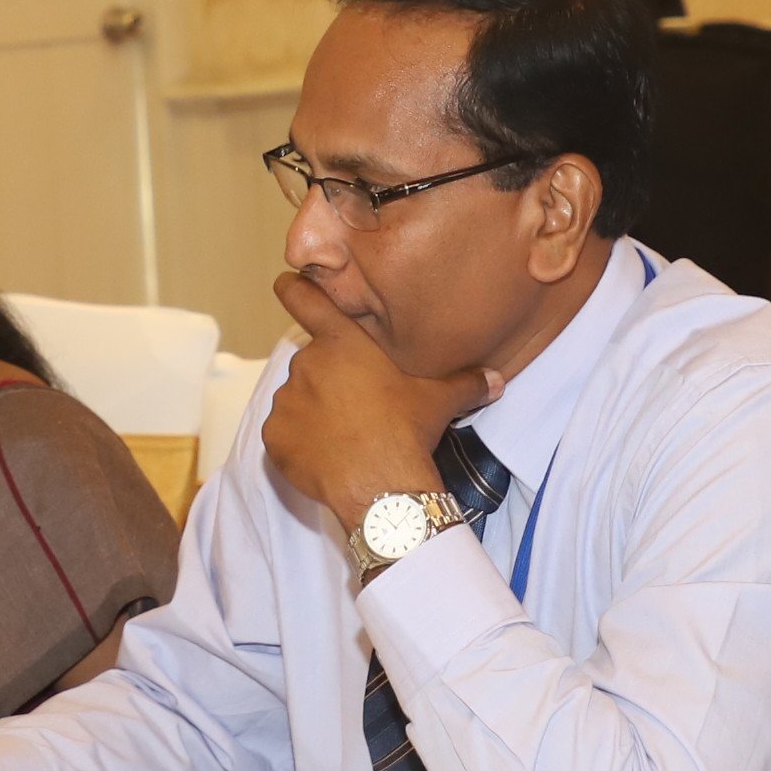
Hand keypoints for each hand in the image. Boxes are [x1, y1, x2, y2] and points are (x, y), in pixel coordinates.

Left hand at [262, 273, 494, 531]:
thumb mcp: (441, 401)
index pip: (305, 299)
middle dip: (331, 379)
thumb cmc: (407, 431)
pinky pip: (284, 434)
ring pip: (298, 399)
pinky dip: (300, 443)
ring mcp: (286, 402)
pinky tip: (327, 457)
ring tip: (346, 437)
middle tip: (359, 407)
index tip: (286, 282)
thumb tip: (496, 380)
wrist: (381, 487)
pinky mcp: (274, 438)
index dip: (294, 288)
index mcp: (342, 343)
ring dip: (315, 412)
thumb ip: (466, 383)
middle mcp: (306, 364)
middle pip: (314, 363)